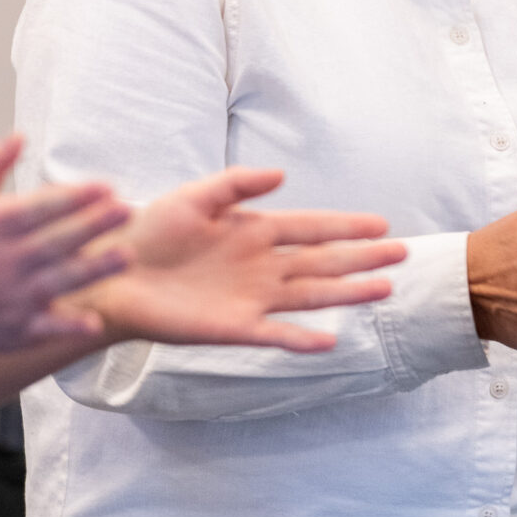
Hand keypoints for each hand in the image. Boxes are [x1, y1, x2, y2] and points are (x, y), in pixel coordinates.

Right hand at [0, 135, 130, 358]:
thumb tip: (17, 138)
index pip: (38, 208)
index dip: (73, 197)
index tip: (105, 186)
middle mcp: (2, 261)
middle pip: (55, 242)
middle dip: (93, 226)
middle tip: (126, 211)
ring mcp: (9, 297)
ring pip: (57, 282)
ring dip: (93, 271)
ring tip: (126, 256)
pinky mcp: (14, 329)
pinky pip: (45, 329)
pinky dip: (68, 326)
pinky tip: (94, 322)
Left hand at [77, 167, 407, 351]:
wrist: (113, 274)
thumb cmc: (150, 231)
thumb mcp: (194, 197)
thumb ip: (237, 185)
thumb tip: (283, 175)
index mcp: (255, 230)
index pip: (312, 226)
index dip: (346, 225)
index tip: (382, 223)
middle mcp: (262, 265)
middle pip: (323, 261)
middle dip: (362, 257)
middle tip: (403, 253)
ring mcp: (252, 297)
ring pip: (311, 295)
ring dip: (347, 292)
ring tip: (385, 289)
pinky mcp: (233, 327)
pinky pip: (275, 334)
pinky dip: (301, 339)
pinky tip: (329, 341)